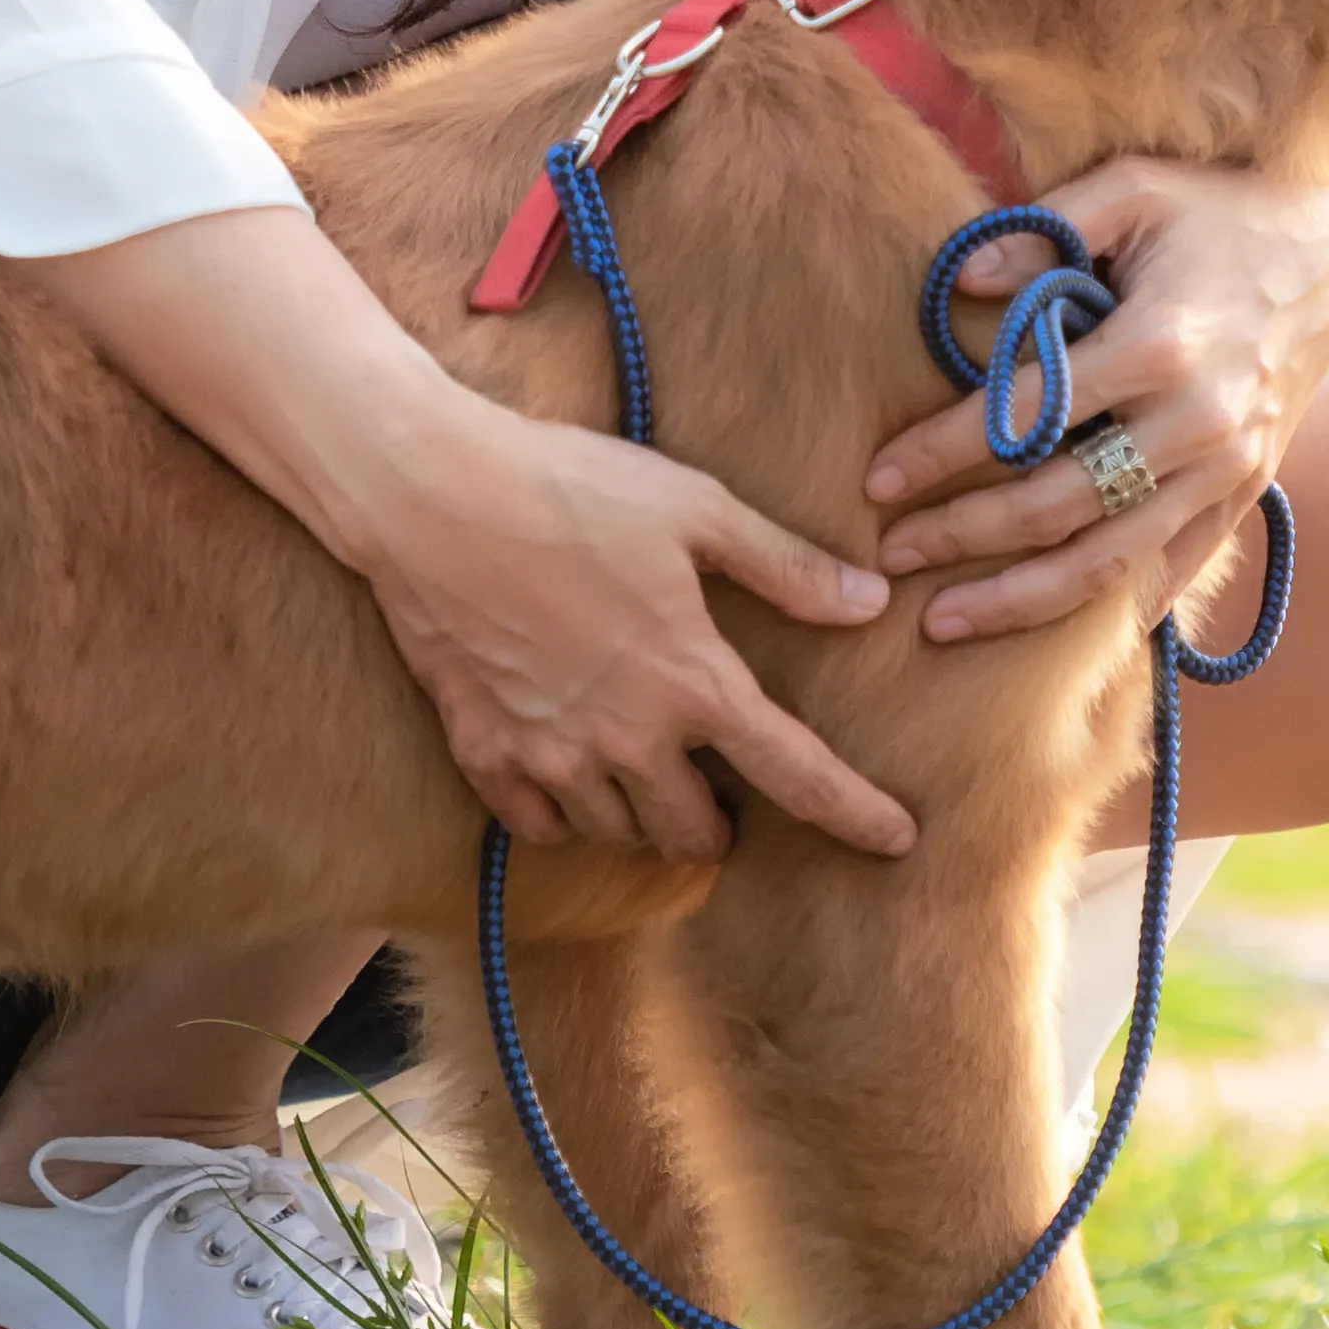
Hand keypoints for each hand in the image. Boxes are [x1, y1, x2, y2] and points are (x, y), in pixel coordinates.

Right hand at [26, 197, 912, 865]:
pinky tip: (575, 788)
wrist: (432, 497)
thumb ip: (786, 568)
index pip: (796, 773)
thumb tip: (870, 603)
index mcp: (692, 681)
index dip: (855, 812)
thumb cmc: (571, 489)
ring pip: (618, 834)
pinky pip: (537, 825)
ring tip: (656, 791)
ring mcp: (549, 755)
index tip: (896, 839)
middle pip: (696, 831)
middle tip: (731, 804)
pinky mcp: (483, 751)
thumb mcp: (697, 511)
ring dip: (648, 823)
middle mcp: (626, 739)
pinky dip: (566, 819)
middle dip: (725, 829)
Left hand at [865, 152, 1328, 643]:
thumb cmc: (1220, 214)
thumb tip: (960, 282)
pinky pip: (1173, 570)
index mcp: (1159, 343)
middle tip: (889, 556)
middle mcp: (1197, 422)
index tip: (876, 479)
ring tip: (942, 622)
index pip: (1024, 417)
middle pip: (1058, 507)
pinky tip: (1050, 633)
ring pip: (1110, 563)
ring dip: (1020, 601)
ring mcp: (1227, 468)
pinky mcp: (1248, 492)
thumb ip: (1048, 228)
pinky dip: (1112, 610)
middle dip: (962, 538)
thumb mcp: (1136, 188)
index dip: (941, 454)